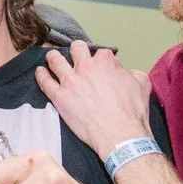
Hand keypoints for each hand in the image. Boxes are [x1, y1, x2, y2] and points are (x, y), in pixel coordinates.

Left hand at [36, 41, 152, 154]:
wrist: (120, 135)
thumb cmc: (132, 112)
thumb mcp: (142, 84)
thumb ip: (133, 73)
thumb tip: (127, 73)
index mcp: (105, 62)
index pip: (100, 52)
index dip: (101, 60)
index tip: (100, 67)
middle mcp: (85, 67)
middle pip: (75, 48)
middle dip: (76, 50)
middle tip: (75, 56)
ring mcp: (70, 81)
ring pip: (55, 60)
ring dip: (53, 57)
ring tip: (52, 58)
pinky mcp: (60, 97)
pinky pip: (45, 81)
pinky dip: (41, 75)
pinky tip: (40, 72)